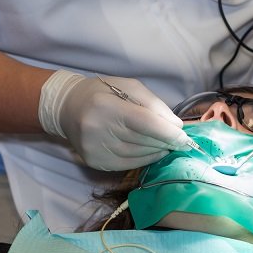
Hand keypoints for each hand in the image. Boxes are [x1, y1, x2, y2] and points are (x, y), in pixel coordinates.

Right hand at [38, 70, 190, 170]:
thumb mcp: (129, 87)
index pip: (144, 123)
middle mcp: (98, 130)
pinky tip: (152, 152)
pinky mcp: (95, 162)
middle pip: (143, 141)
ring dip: (157, 151)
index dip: (167, 132)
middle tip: (179, 140)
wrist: (67, 108)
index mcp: (106, 106)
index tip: (185, 137)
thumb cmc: (102, 93)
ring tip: (166, 144)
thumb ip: (153, 104)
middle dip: (165, 142)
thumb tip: (176, 126)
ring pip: (137, 155)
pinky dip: (145, 159)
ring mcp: (95, 149)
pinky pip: (128, 164)